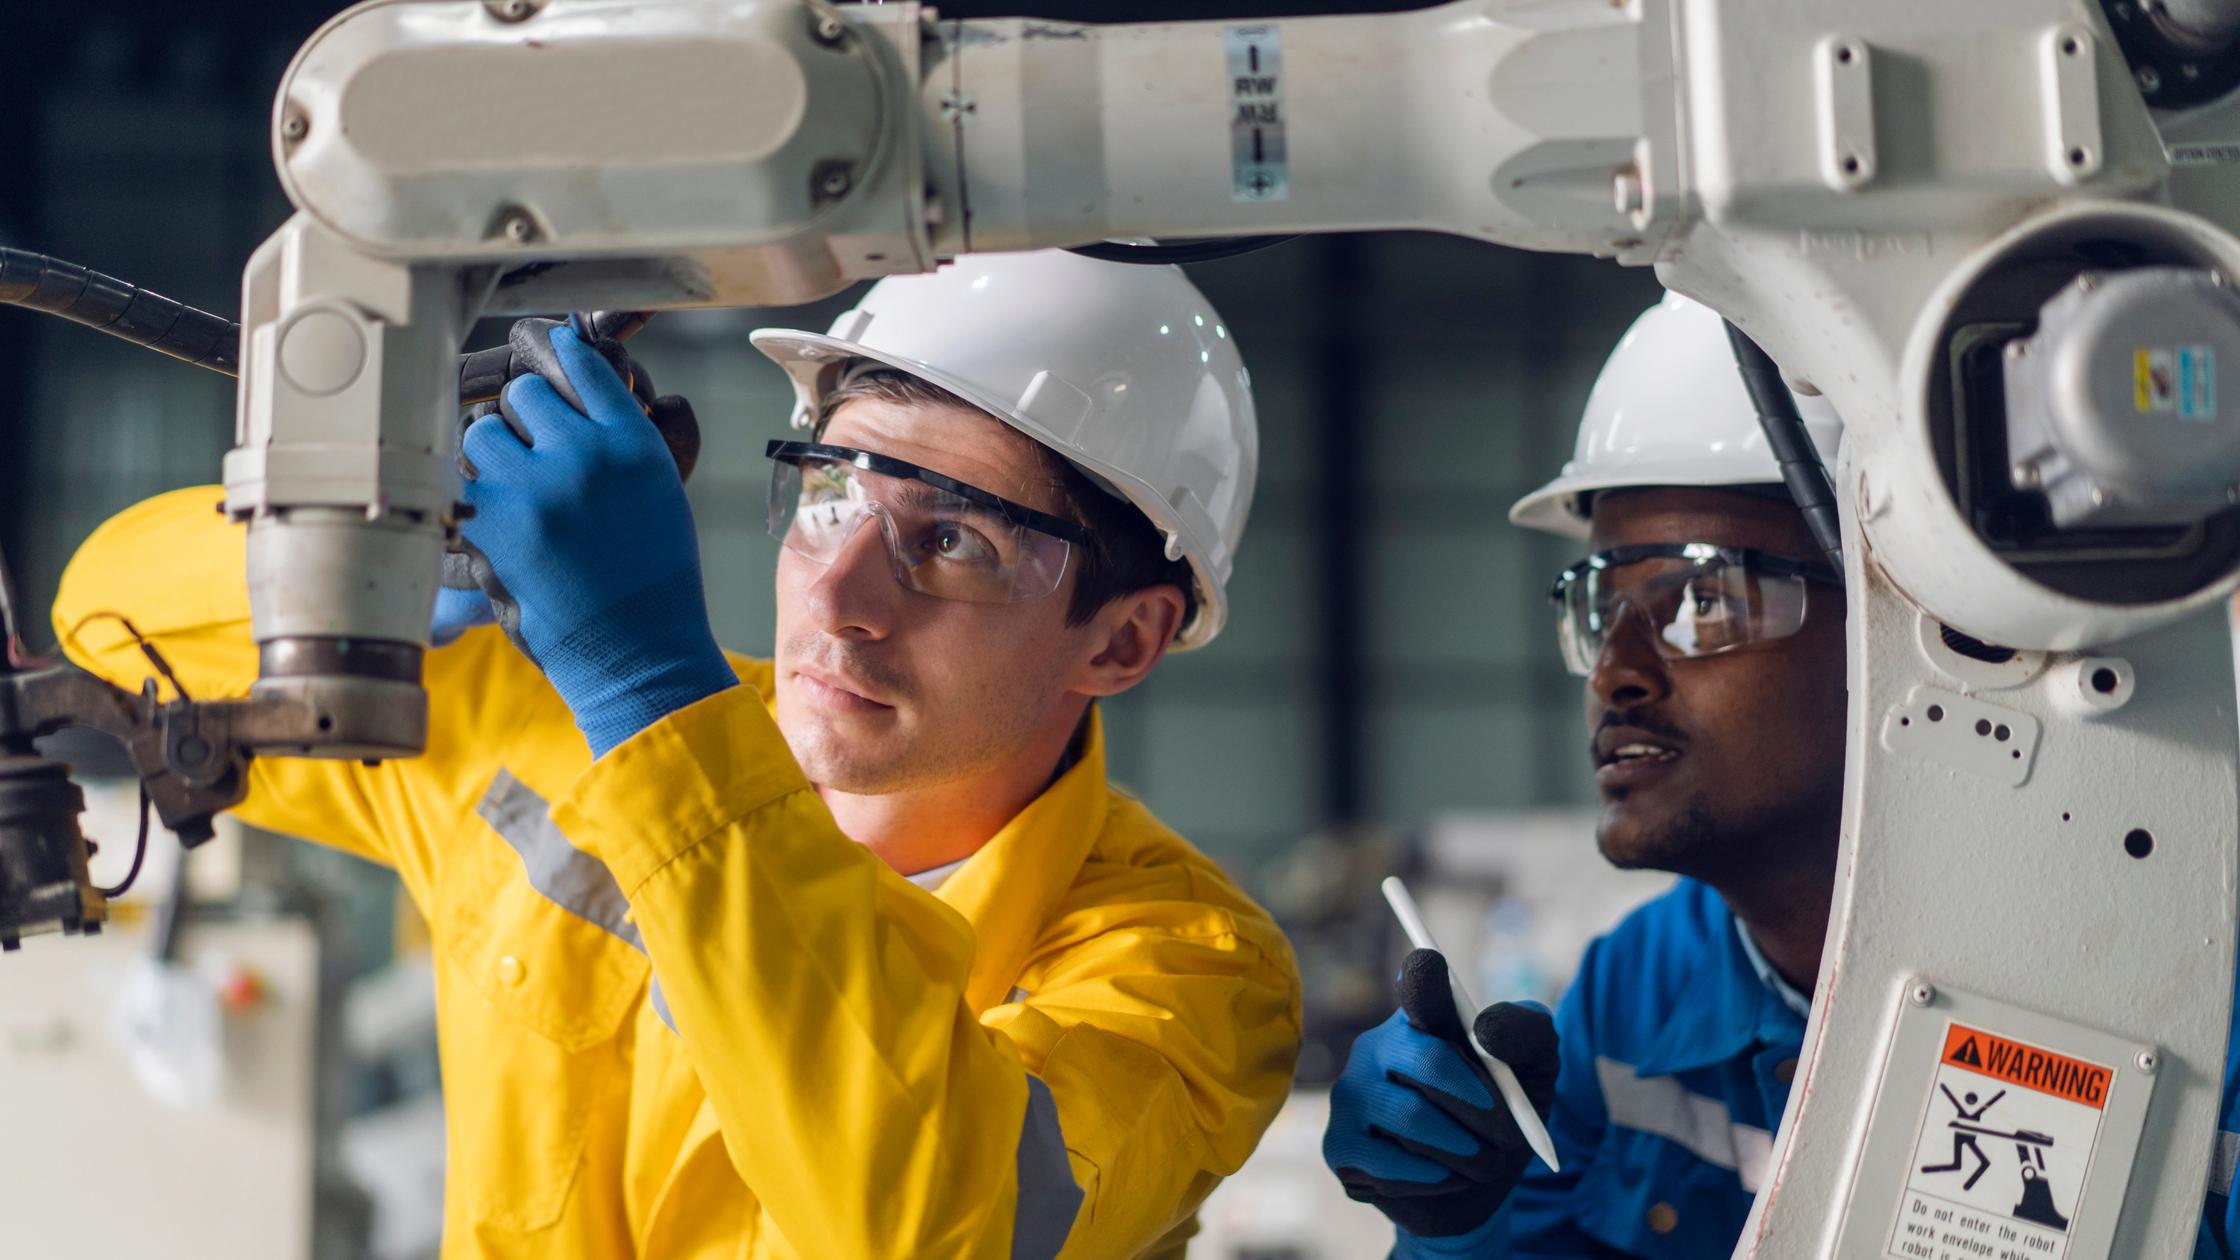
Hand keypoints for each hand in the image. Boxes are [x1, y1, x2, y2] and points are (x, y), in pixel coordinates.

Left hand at [440, 317, 699, 651]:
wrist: (635, 651)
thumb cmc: (653, 579)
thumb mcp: (659, 493)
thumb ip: (619, 442)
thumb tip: (571, 399)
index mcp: (633, 444)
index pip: (584, 365)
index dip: (561, 354)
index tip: (550, 347)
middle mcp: (584, 453)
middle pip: (523, 394)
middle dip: (524, 422)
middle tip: (535, 455)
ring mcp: (533, 486)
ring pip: (481, 431)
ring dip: (491, 457)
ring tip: (514, 494)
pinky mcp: (490, 522)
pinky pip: (461, 480)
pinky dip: (473, 498)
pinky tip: (495, 522)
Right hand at [1322, 949, 1558, 1246]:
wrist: (1484, 1183)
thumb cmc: (1507, 1112)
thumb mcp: (1536, 1067)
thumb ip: (1525, 1032)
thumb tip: (1486, 1031)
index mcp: (1422, 1016)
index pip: (1418, 983)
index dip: (1422, 975)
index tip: (1429, 962)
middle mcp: (1377, 1046)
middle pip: (1428, 1059)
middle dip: (1483, 1105)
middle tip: (1510, 1134)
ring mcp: (1350, 1094)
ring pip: (1412, 1118)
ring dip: (1466, 1151)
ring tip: (1482, 1163)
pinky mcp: (1339, 1145)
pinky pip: (1389, 1163)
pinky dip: (1435, 1179)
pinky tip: (1444, 1178)